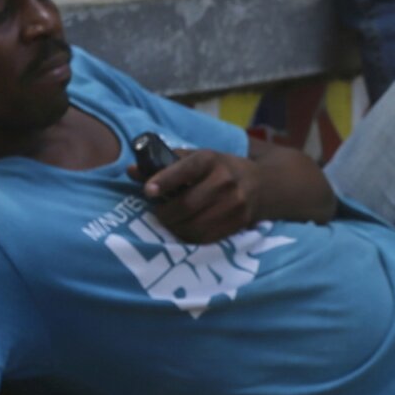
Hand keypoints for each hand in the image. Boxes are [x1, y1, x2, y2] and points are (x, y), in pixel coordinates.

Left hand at [138, 149, 259, 242]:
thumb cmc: (221, 169)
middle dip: (166, 213)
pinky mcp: (239, 222)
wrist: (264, 185)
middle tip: (158, 213)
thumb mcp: (199, 158)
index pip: (186, 168)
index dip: (165, 180)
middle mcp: (225, 180)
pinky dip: (190, 236)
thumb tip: (131, 171)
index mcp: (211, 159)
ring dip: (176, 227)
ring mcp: (235, 203)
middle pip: (187, 204)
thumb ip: (165, 164)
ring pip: (195, 224)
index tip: (148, 191)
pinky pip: (206, 237)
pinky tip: (185, 230)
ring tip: (170, 222)